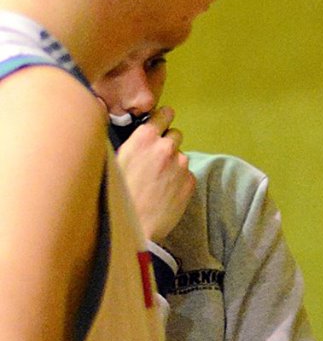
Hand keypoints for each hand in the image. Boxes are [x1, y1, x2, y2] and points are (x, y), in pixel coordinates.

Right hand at [115, 106, 193, 243]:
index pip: (162, 116)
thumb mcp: (113, 160)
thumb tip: (116, 121)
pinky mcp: (190, 182)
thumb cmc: (117, 194)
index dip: (164, 116)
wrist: (135, 225)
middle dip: (167, 142)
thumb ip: (127, 141)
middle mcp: (166, 148)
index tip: (165, 116)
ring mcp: (181, 166)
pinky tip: (164, 191)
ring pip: (181, 156)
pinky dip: (179, 179)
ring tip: (157, 180)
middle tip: (156, 157)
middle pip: (175, 135)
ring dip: (173, 163)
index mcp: (144, 139)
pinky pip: (186, 174)